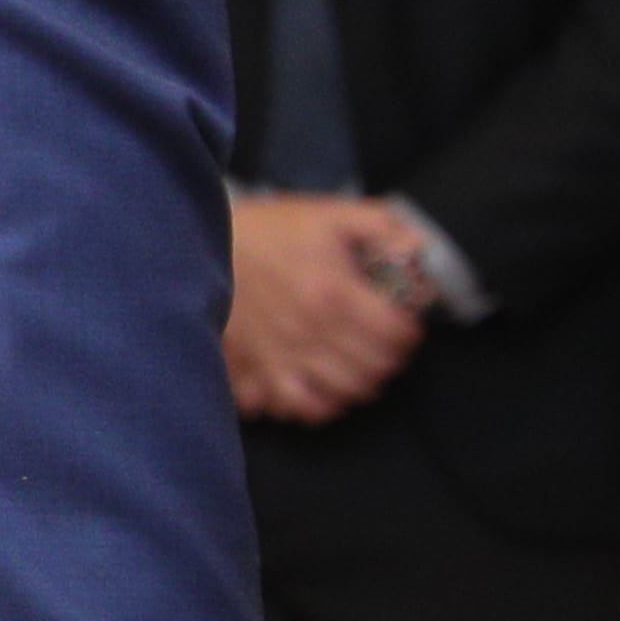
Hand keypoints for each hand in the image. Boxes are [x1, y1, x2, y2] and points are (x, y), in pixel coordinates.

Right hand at [224, 193, 429, 422]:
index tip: (403, 323)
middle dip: (388, 359)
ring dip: (358, 383)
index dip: (410, 332)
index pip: (395, 336)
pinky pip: (294, 406)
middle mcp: (309, 332)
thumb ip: (384, 226)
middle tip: (382, 344)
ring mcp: (279, 357)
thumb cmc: (270, 231)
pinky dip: (314, 403)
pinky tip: (320, 386)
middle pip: (373, 370)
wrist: (199, 243)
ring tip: (356, 365)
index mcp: (334, 293)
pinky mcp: (252, 370)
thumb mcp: (332, 214)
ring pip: (341, 394)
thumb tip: (420, 252)